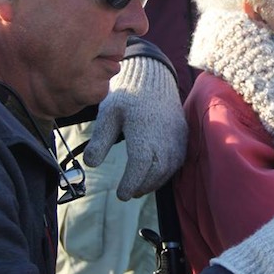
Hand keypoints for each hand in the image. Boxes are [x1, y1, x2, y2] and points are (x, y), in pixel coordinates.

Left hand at [84, 56, 187, 199]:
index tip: (121, 194)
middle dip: (142, 186)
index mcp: (144, 131)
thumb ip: (100, 139)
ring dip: (155, 182)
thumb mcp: (108, 114)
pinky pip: (178, 160)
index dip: (131, 183)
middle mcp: (164, 136)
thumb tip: (90, 163)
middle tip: (129, 193)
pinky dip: (166, 172)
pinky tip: (154, 175)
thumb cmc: (127, 97)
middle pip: (156, 171)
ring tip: (140, 187)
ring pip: (169, 168)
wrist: (153, 79)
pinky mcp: (183, 136)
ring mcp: (177, 137)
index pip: (140, 165)